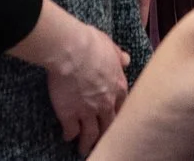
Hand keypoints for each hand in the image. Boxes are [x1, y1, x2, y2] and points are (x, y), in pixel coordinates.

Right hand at [10, 0, 130, 155]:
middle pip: (109, 125)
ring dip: (88, 143)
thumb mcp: (110, 46)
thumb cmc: (91, 43)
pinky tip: (67, 137)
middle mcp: (105, 103)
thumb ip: (118, 56)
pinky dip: (70, 135)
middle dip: (106, 135)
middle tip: (104, 141)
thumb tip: (126, 59)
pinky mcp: (69, 114)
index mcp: (118, 87)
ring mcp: (88, 111)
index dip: (118, 114)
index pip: (122, 107)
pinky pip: (71, 130)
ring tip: (85, 149)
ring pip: (91, 134)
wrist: (71, 50)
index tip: (115, 119)